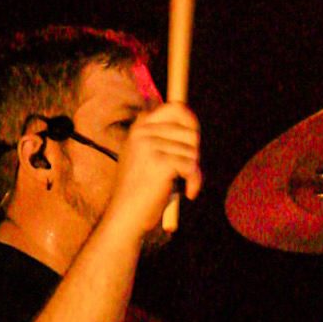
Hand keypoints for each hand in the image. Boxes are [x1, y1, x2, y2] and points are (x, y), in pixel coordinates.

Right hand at [101, 101, 202, 242]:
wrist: (127, 213)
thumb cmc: (140, 189)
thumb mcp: (143, 155)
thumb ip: (161, 137)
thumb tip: (190, 121)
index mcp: (140, 127)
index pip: (176, 108)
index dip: (191, 121)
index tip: (193, 140)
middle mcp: (144, 132)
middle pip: (190, 131)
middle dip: (195, 152)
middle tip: (189, 170)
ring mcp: (151, 145)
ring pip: (193, 150)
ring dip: (194, 171)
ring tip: (185, 185)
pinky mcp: (160, 162)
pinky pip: (191, 166)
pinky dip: (194, 181)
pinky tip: (188, 192)